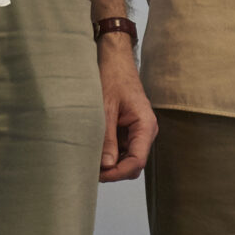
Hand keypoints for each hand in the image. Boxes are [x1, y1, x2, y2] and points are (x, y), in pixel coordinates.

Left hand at [98, 35, 156, 182]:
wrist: (114, 60)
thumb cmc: (113, 77)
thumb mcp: (106, 108)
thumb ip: (107, 137)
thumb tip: (107, 165)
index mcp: (145, 126)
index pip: (137, 161)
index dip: (118, 172)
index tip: (99, 174)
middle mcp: (145, 131)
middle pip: (133, 164)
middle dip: (114, 171)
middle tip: (90, 170)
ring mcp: (136, 132)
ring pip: (126, 159)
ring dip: (110, 163)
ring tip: (89, 161)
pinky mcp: (127, 130)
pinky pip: (121, 149)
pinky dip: (108, 153)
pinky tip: (94, 151)